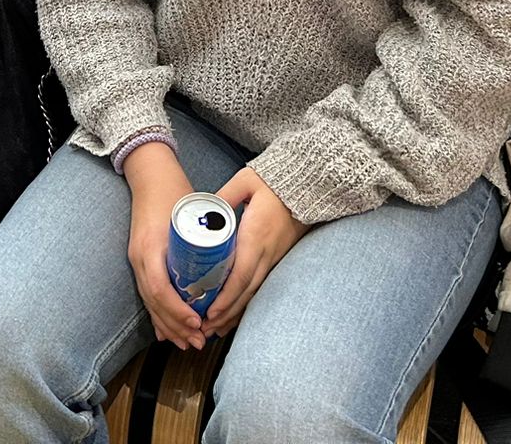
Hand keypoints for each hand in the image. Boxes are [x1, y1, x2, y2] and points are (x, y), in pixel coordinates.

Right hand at [122, 144, 204, 348]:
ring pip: (149, 302)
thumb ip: (209, 234)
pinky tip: (167, 333)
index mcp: (151, 246)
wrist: (150, 176)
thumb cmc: (174, 191)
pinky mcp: (139, 261)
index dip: (176, 309)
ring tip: (188, 342)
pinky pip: (147, 294)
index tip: (196, 321)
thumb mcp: (191, 212)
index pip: (158, 287)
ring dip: (167, 325)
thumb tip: (233, 262)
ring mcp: (136, 259)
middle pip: (153, 301)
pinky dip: (157, 314)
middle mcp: (139, 257)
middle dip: (175, 325)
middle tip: (198, 341)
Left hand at [200, 168, 307, 337]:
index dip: (226, 296)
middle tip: (204, 329)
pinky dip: (246, 302)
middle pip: (246, 291)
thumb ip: (223, 195)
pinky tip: (234, 312)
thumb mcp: (245, 181)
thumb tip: (200, 212)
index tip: (210, 312)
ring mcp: (274, 257)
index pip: (241, 274)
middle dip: (225, 313)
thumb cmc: (275, 181)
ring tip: (215, 329)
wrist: (309, 184)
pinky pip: (261, 286)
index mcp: (256, 235)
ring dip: (235, 313)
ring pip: (254, 292)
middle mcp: (267, 252)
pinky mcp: (277, 258)